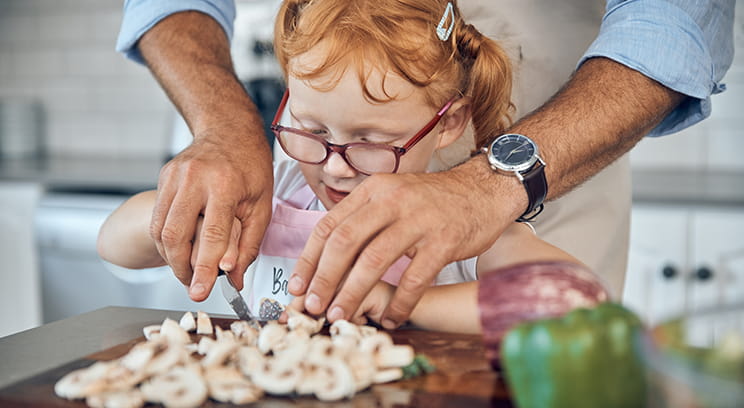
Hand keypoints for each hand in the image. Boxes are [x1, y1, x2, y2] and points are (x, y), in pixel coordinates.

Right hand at [150, 135, 272, 300]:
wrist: (229, 130)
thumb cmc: (251, 168)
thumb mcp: (262, 205)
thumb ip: (248, 245)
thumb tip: (235, 279)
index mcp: (225, 185)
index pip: (211, 235)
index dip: (204, 268)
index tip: (199, 292)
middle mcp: (194, 178)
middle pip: (175, 235)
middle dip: (181, 268)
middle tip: (193, 285)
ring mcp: (175, 176)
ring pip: (160, 229)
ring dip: (171, 257)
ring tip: (188, 270)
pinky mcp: (164, 177)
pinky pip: (158, 217)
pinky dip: (167, 240)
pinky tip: (181, 248)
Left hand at [288, 159, 522, 328]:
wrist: (484, 190)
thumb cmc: (433, 201)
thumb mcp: (393, 196)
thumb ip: (363, 219)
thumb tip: (327, 258)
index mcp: (373, 190)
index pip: (329, 225)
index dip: (309, 259)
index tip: (298, 286)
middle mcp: (392, 199)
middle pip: (345, 242)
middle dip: (324, 279)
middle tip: (314, 307)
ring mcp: (419, 219)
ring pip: (374, 260)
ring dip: (353, 292)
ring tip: (342, 315)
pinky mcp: (444, 239)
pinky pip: (415, 278)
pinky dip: (400, 302)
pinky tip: (393, 317)